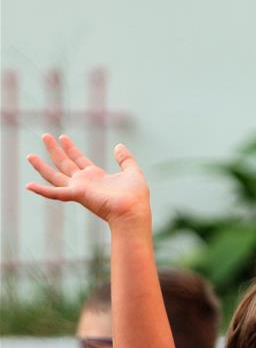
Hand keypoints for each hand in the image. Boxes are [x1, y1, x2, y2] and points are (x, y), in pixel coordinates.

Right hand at [26, 134, 149, 225]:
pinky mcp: (77, 195)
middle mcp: (85, 183)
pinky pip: (55, 193)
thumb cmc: (135, 197)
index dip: (71, 148)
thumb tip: (118, 146)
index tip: (63, 137)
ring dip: (42, 167)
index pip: (80, 160)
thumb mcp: (132, 172)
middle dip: (55, 150)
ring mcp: (79, 189)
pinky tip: (29, 186)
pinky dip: (41, 190)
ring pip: (55, 176)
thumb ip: (125, 159)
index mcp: (97, 177)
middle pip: (65, 164)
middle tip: (45, 136)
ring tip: (30, 155)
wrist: (133, 212)